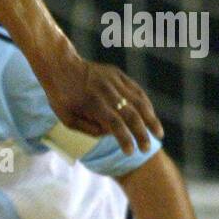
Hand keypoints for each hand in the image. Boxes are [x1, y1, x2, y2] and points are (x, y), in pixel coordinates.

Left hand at [38, 54, 161, 155]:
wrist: (60, 66)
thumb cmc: (61, 97)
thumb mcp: (67, 118)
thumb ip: (88, 129)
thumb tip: (110, 134)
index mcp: (92, 104)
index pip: (114, 124)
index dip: (124, 139)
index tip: (131, 153)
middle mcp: (106, 91)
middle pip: (130, 114)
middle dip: (141, 134)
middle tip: (147, 149)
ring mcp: (113, 81)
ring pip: (139, 101)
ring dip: (151, 119)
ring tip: (158, 134)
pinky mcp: (118, 74)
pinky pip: (136, 91)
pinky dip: (146, 104)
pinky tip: (151, 116)